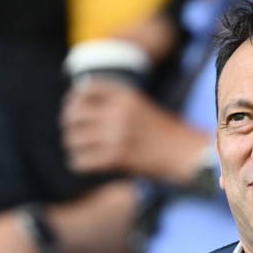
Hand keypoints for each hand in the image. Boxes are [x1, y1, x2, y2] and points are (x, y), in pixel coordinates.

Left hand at [61, 80, 208, 182]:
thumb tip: (78, 98)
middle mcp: (118, 113)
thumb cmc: (161, 130)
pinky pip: (82, 160)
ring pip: (74, 138)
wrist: (183, 153)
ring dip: (72, 144)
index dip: (74, 99)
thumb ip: (112, 101)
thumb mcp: (138, 105)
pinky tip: (83, 163)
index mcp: (125, 96)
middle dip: (69, 124)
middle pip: (74, 114)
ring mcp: (117, 135)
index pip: (86, 89)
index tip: (74, 108)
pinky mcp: (117, 158)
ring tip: (79, 149)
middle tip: (73, 132)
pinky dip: (78, 163)